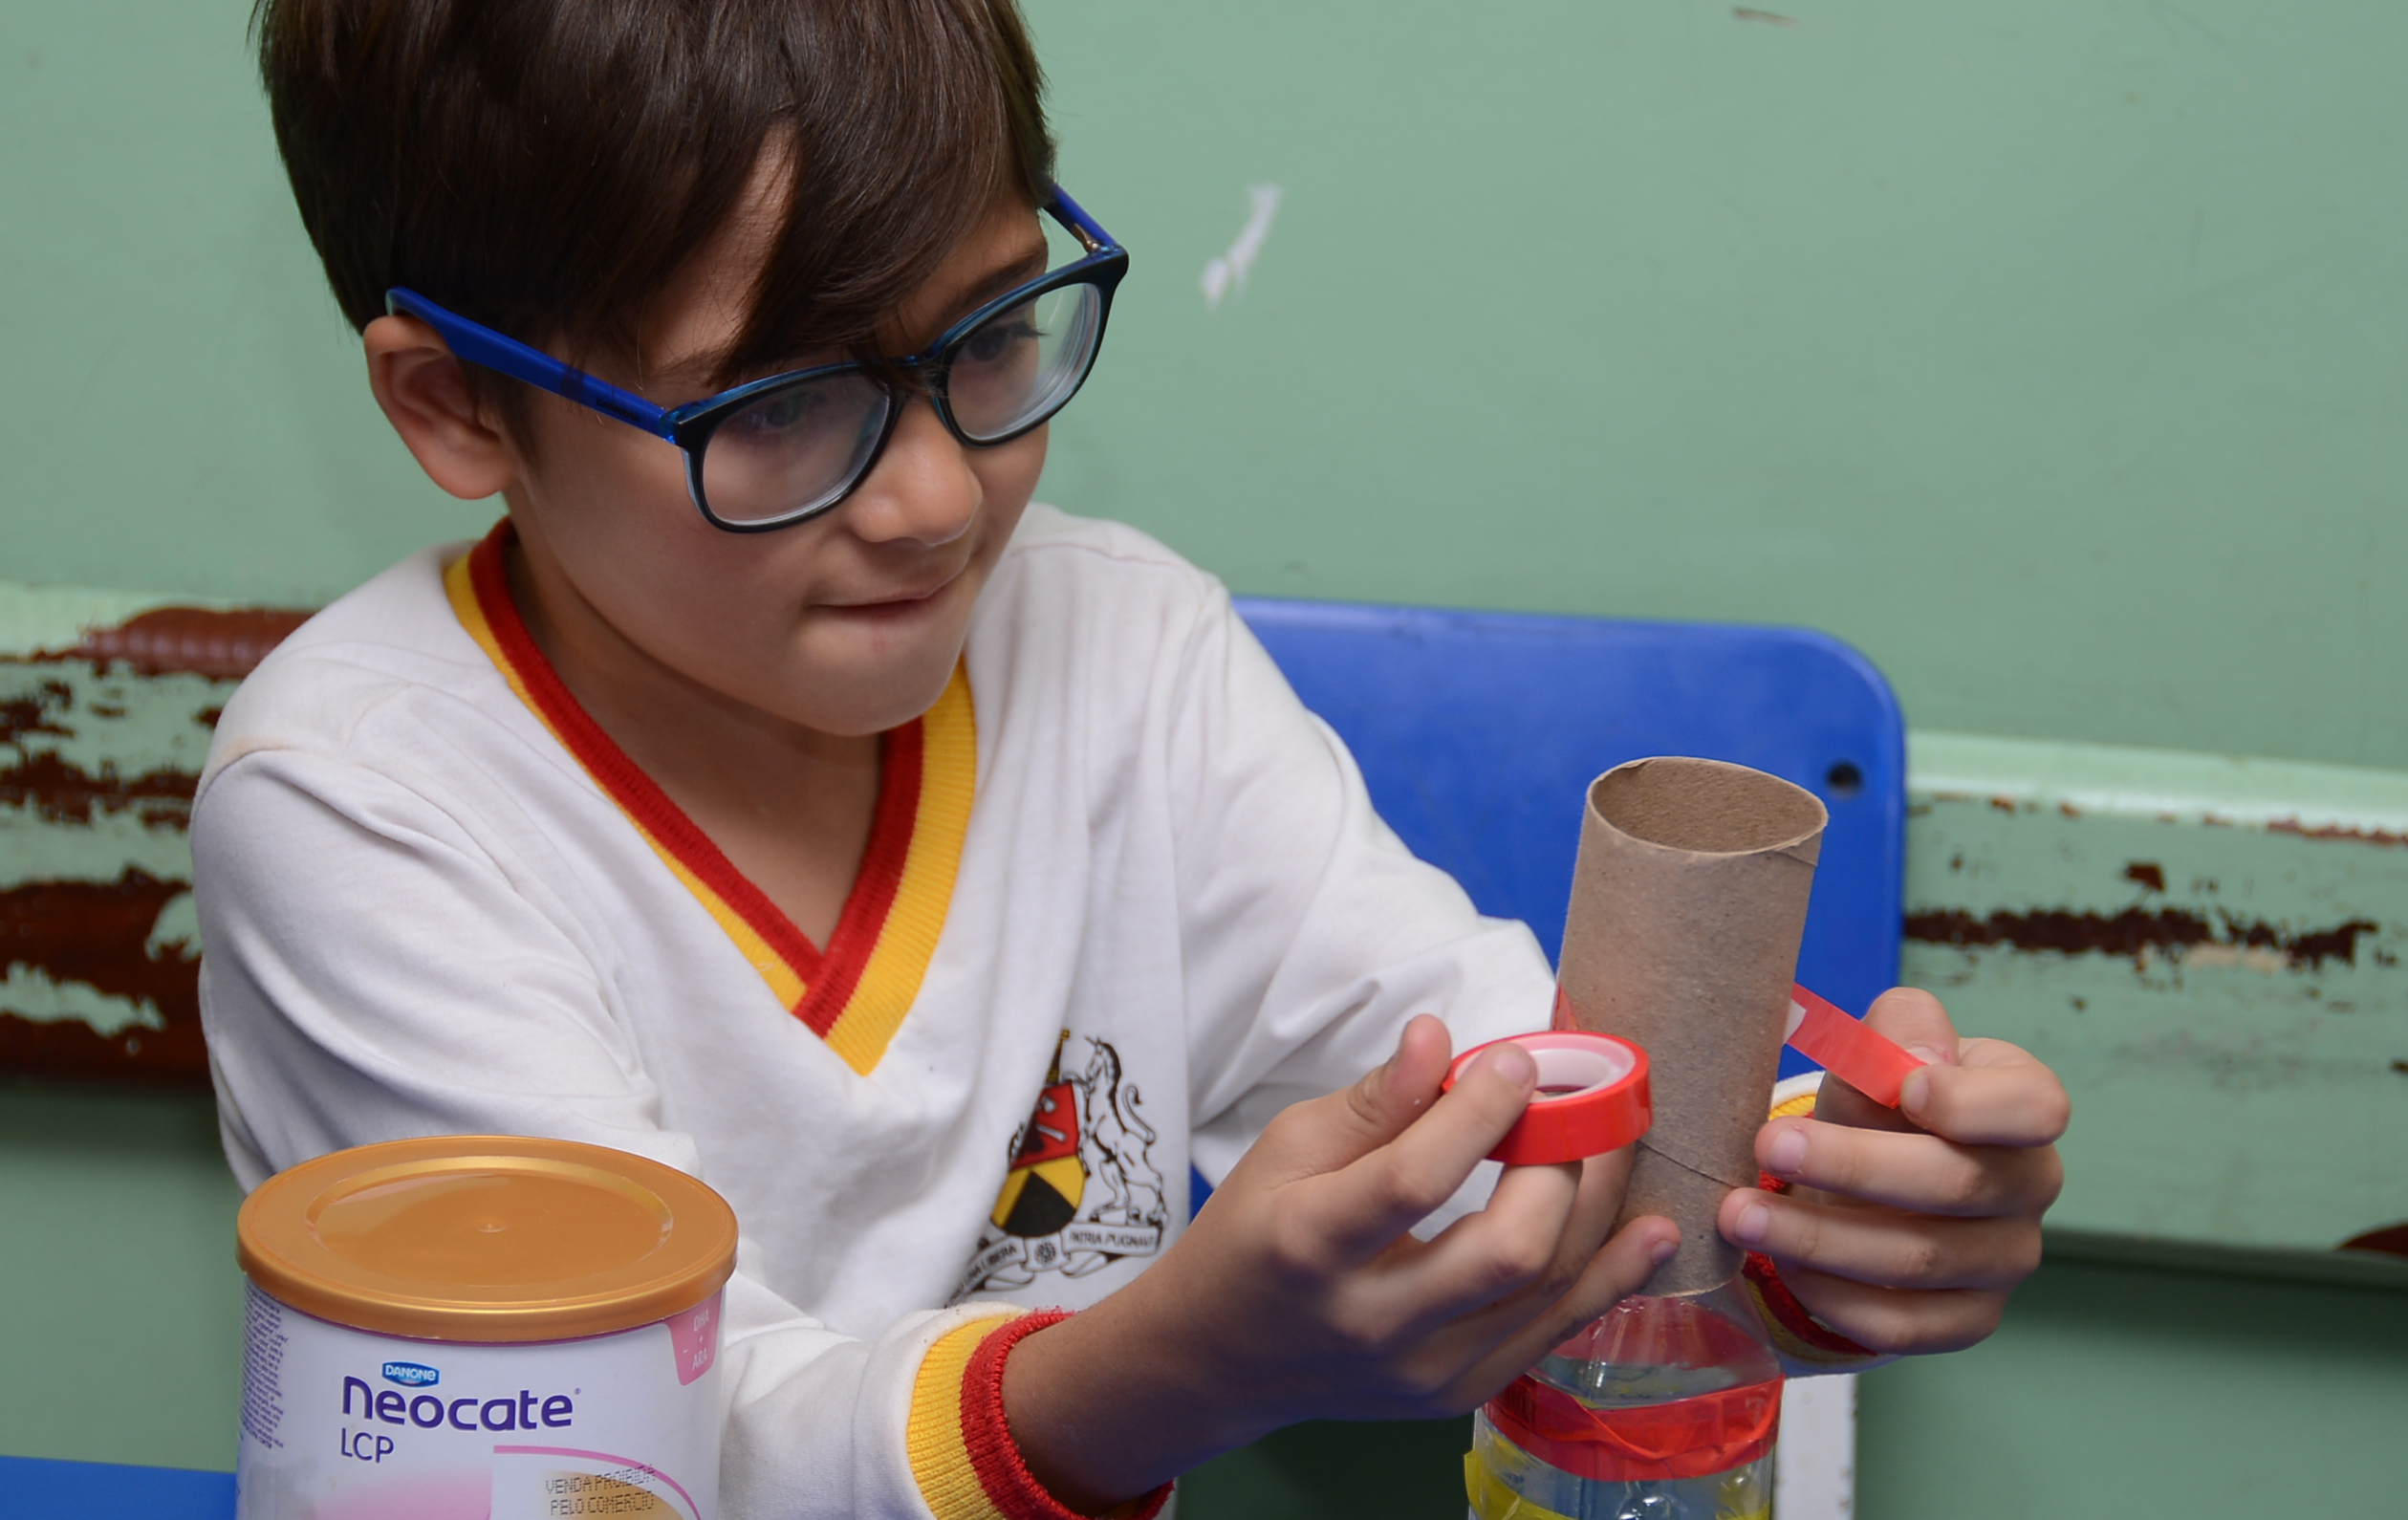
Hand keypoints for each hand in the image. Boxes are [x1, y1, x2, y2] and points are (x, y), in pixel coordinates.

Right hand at [1005, 1015, 1678, 1509]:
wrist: (1224, 1356)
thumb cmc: (1255, 1234)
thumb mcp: (1289, 1149)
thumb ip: (1376, 1101)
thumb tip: (1442, 1035)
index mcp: (1312, 1246)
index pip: (1415, 1179)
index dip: (1480, 1113)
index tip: (1520, 1060)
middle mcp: (1372, 1321)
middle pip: (1505, 1252)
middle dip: (1559, 1168)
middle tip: (1576, 1106)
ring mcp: (1422, 1370)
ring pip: (1545, 1295)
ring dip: (1600, 1211)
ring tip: (1619, 1141)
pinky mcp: (1458, 1393)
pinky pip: (1553, 1335)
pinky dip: (1610, 1279)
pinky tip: (1649, 1230)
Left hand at [1716, 988, 2068, 1354]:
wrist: (1870, 1168)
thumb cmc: (1883, 1098)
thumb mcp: (1886, 1046)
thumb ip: (1901, 1029)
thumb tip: (1917, 1063)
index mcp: (2025, 1105)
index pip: (2035, 1107)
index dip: (1974, 1103)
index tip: (1904, 1088)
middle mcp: (2029, 1186)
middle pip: (1956, 1185)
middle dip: (1851, 1166)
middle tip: (1768, 1146)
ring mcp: (2005, 1259)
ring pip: (1918, 1260)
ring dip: (1818, 1237)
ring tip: (1741, 1214)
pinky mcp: (1968, 1318)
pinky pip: (1902, 1325)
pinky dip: (1833, 1297)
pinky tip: (1783, 1266)